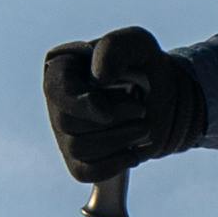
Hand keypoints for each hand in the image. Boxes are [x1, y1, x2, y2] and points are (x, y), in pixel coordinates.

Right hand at [39, 27, 201, 185]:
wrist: (161, 97)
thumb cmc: (144, 65)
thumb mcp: (138, 45)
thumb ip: (116, 48)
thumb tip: (98, 76)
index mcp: (61, 69)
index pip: (57, 91)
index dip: (86, 104)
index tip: (121, 104)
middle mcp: (56, 102)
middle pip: (67, 123)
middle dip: (113, 121)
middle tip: (141, 110)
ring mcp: (64, 132)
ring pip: (77, 148)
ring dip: (118, 140)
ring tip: (143, 128)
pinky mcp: (78, 159)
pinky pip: (85, 172)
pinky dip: (113, 164)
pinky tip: (134, 152)